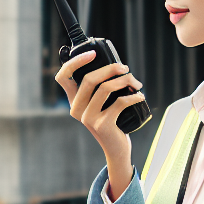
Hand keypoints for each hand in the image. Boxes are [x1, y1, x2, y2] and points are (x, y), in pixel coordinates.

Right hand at [55, 51, 144, 200]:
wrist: (116, 149)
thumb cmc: (112, 122)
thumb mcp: (100, 104)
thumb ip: (99, 88)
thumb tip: (115, 65)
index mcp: (74, 101)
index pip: (63, 77)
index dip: (74, 62)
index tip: (92, 53)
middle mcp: (77, 109)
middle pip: (89, 78)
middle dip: (111, 68)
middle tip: (125, 68)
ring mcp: (88, 118)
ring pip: (105, 88)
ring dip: (125, 80)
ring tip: (136, 82)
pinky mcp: (103, 125)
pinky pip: (120, 102)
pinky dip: (133, 96)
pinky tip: (140, 95)